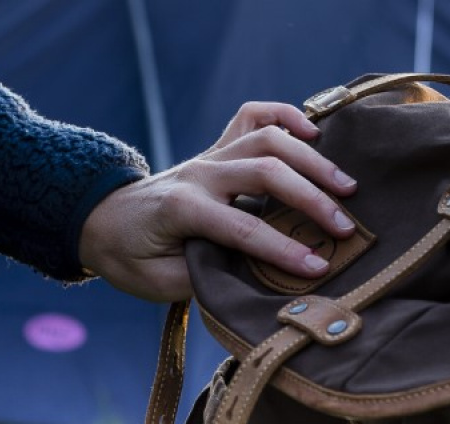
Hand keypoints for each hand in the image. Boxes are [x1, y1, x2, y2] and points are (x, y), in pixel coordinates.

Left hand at [78, 102, 357, 300]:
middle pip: (265, 172)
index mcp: (183, 208)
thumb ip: (206, 275)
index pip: (243, 229)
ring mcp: (209, 156)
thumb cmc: (132, 258)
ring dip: (311, 160)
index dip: (283, 250)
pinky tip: (314, 133)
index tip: (317, 268)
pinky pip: (252, 116)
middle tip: (346, 227)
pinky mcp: (217, 150)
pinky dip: (285, 116)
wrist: (103, 221)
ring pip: (267, 139)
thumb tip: (256, 278)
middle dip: (311, 200)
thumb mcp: (160, 282)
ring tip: (347, 187)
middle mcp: (200, 173)